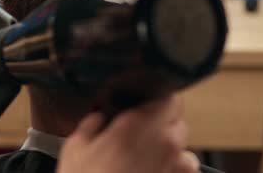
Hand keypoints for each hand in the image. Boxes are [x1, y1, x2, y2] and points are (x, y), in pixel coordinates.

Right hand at [57, 95, 199, 172]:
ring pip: (185, 151)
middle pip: (177, 123)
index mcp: (140, 125)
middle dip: (161, 127)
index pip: (170, 98)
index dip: (159, 100)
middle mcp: (165, 144)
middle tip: (138, 137)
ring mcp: (176, 170)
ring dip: (171, 153)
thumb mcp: (76, 146)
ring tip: (146, 162)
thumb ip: (94, 122)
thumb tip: (100, 116)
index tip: (147, 105)